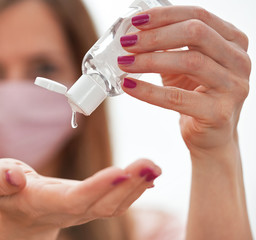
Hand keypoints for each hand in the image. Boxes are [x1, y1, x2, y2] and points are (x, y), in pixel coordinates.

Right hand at [0, 158, 160, 239]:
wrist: (19, 212)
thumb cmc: (6, 190)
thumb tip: (15, 177)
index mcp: (42, 203)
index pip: (73, 199)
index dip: (96, 188)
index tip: (120, 171)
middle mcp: (67, 212)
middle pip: (102, 205)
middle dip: (127, 186)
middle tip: (150, 164)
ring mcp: (82, 212)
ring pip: (113, 206)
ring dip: (136, 187)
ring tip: (154, 166)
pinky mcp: (91, 206)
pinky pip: (116, 202)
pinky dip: (135, 189)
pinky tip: (148, 174)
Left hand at [118, 6, 250, 153]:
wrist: (211, 136)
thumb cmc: (197, 95)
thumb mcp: (185, 64)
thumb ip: (170, 46)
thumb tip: (135, 32)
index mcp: (233, 41)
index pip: (198, 16)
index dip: (164, 16)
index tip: (135, 22)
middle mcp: (239, 60)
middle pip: (196, 34)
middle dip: (155, 36)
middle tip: (127, 43)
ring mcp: (233, 87)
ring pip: (189, 62)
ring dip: (150, 60)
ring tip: (125, 63)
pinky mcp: (218, 113)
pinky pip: (177, 98)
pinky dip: (148, 91)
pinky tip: (128, 85)